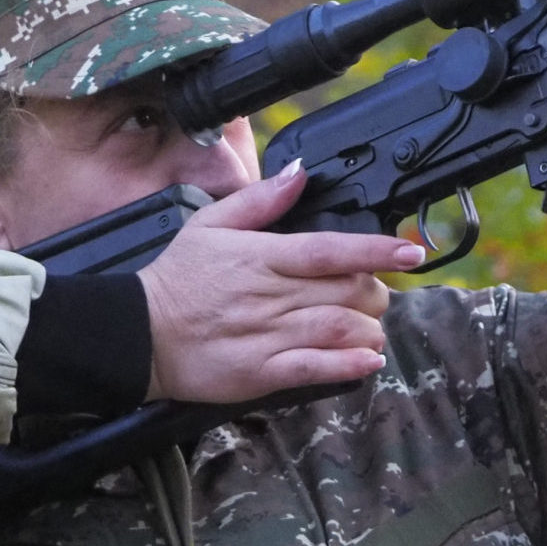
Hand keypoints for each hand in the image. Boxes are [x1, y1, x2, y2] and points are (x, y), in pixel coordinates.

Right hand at [135, 161, 417, 403]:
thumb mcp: (209, 224)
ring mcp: (266, 336)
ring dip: (368, 329)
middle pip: (346, 291)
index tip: (410, 250)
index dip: (375, 249)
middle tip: (374, 294)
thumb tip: (299, 173)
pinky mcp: (259, 372)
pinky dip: (348, 365)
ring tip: (370, 328)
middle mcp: (269, 295)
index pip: (330, 249)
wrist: (137, 334)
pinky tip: (367, 360)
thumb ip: (260, 200)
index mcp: (261, 257)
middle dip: (375, 292)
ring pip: (338, 328)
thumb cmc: (176, 278)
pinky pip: (314, 368)